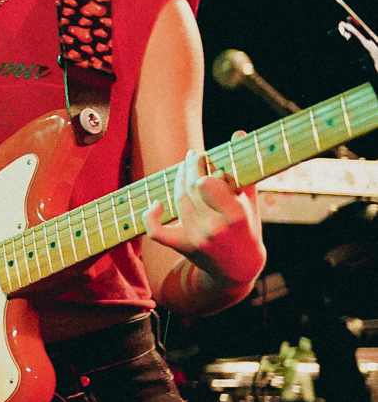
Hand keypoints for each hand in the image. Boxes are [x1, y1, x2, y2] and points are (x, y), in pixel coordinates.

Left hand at [143, 149, 260, 287]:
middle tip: (193, 156)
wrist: (240, 268)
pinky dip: (151, 216)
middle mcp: (214, 228)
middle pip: (191, 189)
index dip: (202, 169)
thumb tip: (239, 133)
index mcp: (235, 216)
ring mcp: (196, 239)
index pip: (207, 184)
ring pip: (178, 201)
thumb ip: (244, 168)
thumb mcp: (251, 201)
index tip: (205, 157)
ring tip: (184, 168)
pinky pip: (157, 232)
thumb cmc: (248, 228)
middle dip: (190, 168)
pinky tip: (156, 203)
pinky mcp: (183, 247)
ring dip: (178, 181)